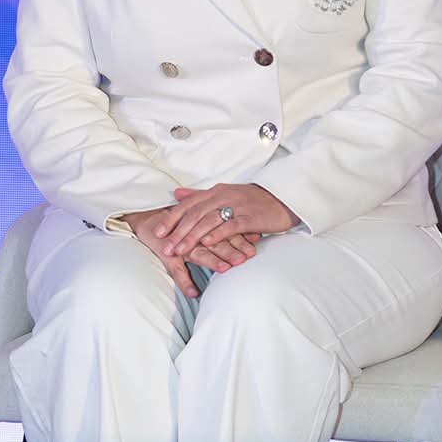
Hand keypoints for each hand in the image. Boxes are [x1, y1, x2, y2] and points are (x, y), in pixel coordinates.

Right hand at [119, 207, 257, 298]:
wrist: (146, 219)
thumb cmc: (179, 224)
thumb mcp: (203, 225)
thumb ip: (227, 230)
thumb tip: (257, 235)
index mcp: (203, 224)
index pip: (225, 229)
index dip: (241, 236)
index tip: (255, 244)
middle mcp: (193, 233)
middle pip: (216, 241)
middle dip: (232, 249)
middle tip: (246, 258)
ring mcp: (179, 243)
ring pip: (199, 252)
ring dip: (213, 260)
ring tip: (225, 268)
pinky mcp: (166, 253)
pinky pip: (175, 269)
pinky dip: (184, 281)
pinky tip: (193, 292)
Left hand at [156, 184, 300, 256]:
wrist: (283, 199)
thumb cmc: (252, 200)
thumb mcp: (224, 194)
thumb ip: (200, 195)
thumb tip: (177, 194)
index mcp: (216, 191)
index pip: (189, 205)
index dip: (172, 218)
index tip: (158, 233)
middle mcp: (224, 196)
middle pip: (195, 214)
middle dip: (178, 232)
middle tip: (166, 248)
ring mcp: (237, 206)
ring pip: (209, 221)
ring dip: (192, 236)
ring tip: (180, 250)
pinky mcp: (250, 216)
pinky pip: (231, 225)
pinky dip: (218, 234)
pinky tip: (207, 243)